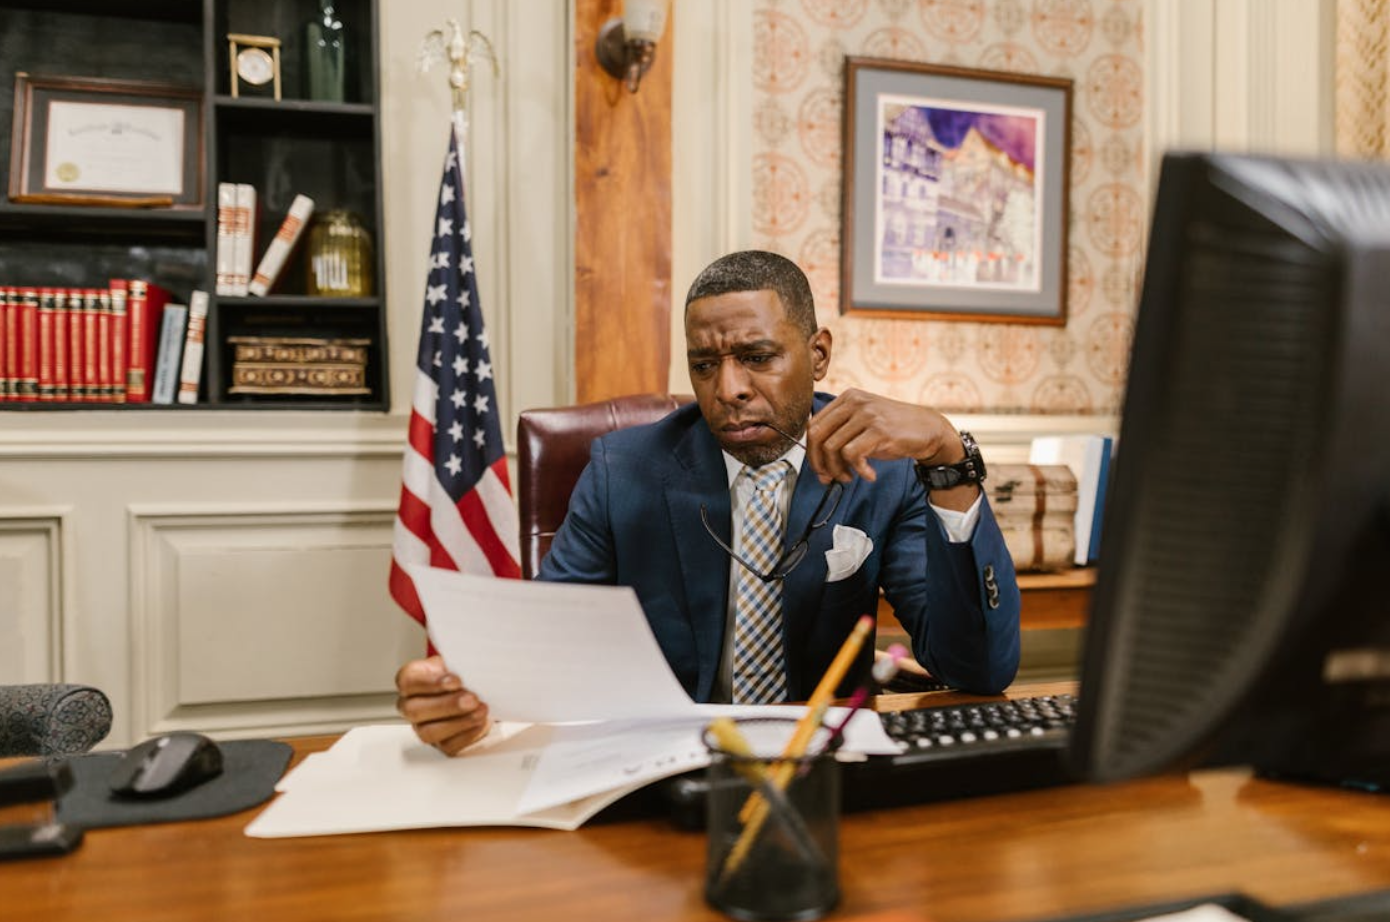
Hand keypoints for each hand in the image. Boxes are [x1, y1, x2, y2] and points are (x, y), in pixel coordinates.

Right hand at [394, 655, 491, 755]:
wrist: (479, 695)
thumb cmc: (463, 677)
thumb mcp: (458, 663)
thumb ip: (457, 663)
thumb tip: (468, 662)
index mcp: (412, 681)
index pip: (407, 681)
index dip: (430, 682)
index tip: (455, 681)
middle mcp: (412, 706)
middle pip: (414, 710)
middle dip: (446, 705)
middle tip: (471, 698)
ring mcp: (424, 727)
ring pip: (428, 732)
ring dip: (458, 721)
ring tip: (480, 710)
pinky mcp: (441, 744)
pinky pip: (448, 745)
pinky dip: (467, 733)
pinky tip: (479, 722)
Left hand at [805, 388, 965, 482]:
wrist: (929, 430)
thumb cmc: (893, 431)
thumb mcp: (862, 425)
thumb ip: (840, 436)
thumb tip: (818, 465)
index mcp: (847, 398)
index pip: (814, 424)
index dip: (812, 452)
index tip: (820, 470)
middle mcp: (854, 402)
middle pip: (818, 436)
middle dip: (819, 463)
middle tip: (830, 478)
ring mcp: (867, 414)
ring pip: (833, 447)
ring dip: (839, 470)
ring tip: (850, 477)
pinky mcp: (879, 430)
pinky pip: (852, 455)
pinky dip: (858, 470)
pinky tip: (869, 475)